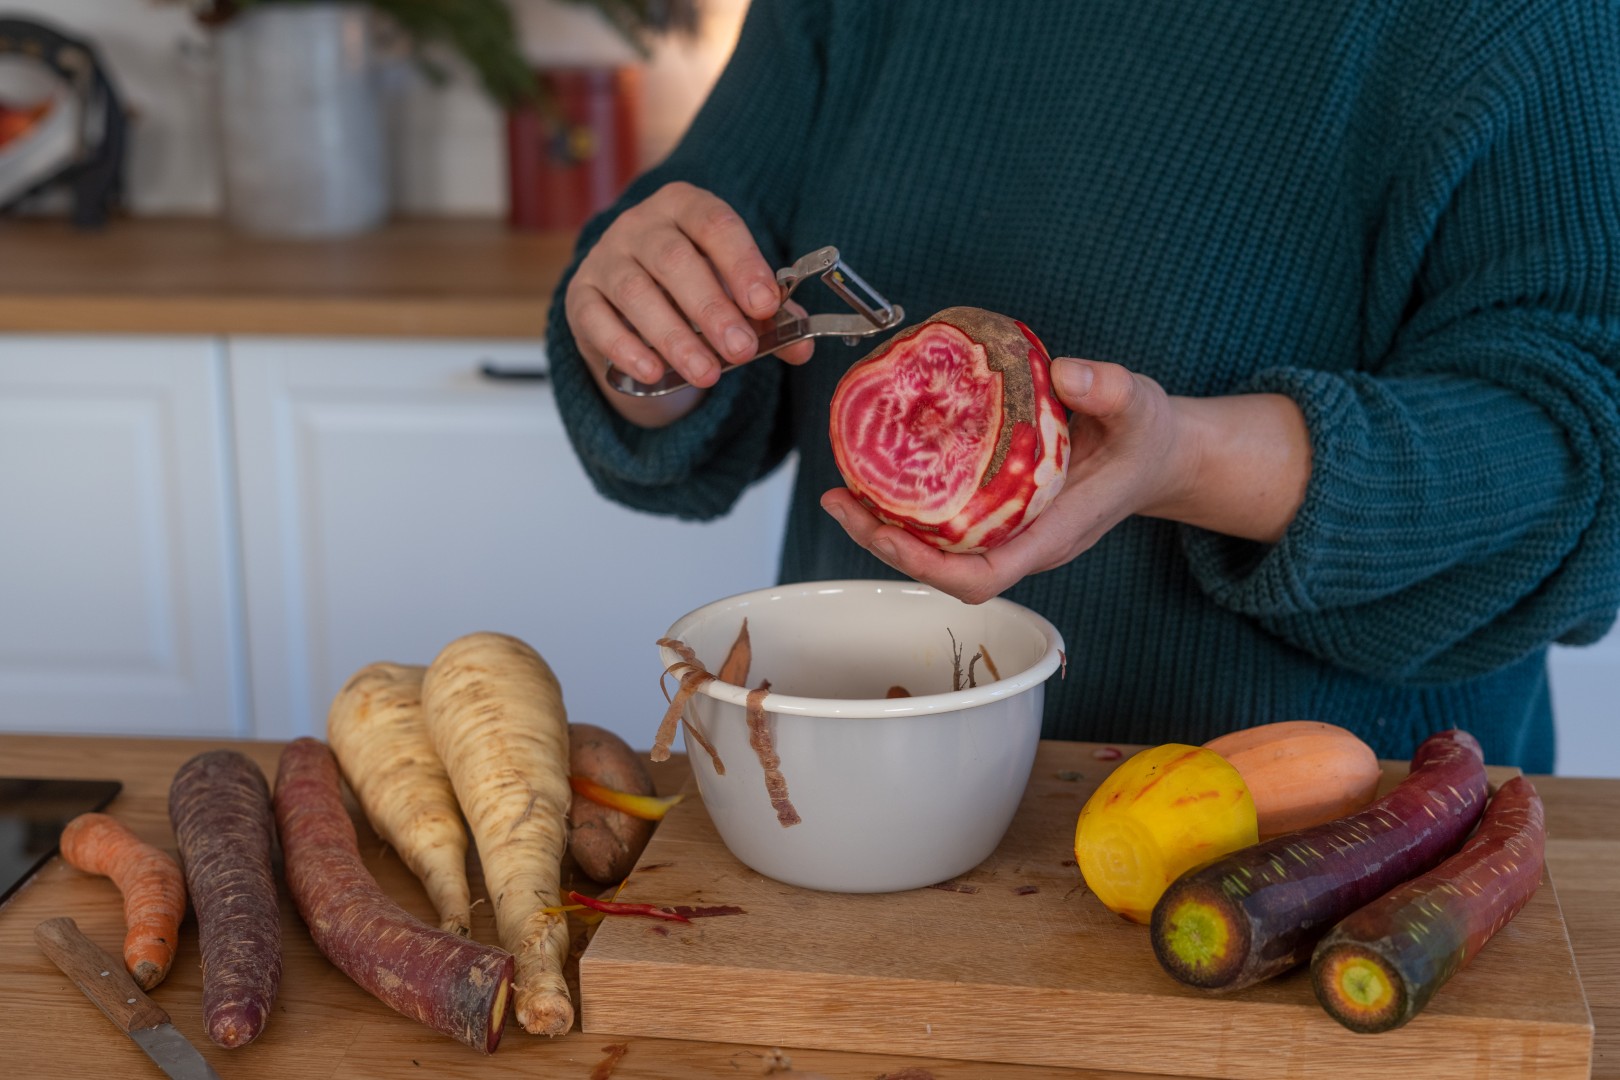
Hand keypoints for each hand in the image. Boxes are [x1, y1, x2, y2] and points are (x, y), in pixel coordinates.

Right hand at [565, 182, 812, 424]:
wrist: (630, 300)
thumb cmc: (693, 286)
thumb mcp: (732, 291)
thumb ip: (767, 316)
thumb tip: (802, 348)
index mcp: (685, 207)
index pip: (714, 224)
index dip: (742, 263)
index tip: (766, 305)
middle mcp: (640, 225)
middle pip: (674, 260)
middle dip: (711, 309)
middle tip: (742, 350)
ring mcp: (604, 258)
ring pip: (635, 292)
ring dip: (674, 337)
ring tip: (708, 374)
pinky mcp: (579, 296)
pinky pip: (597, 320)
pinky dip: (625, 348)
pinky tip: (653, 373)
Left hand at [821, 358, 1311, 603]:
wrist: (1160, 454)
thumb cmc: (1149, 438)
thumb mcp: (1142, 406)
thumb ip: (1111, 389)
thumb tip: (1065, 373)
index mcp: (1051, 534)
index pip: (982, 576)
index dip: (930, 567)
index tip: (890, 537)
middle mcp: (1022, 541)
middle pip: (942, 569)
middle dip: (885, 545)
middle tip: (839, 500)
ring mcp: (1008, 529)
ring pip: (935, 549)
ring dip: (883, 527)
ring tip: (839, 492)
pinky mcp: (997, 508)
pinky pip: (942, 520)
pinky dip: (904, 504)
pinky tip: (875, 473)